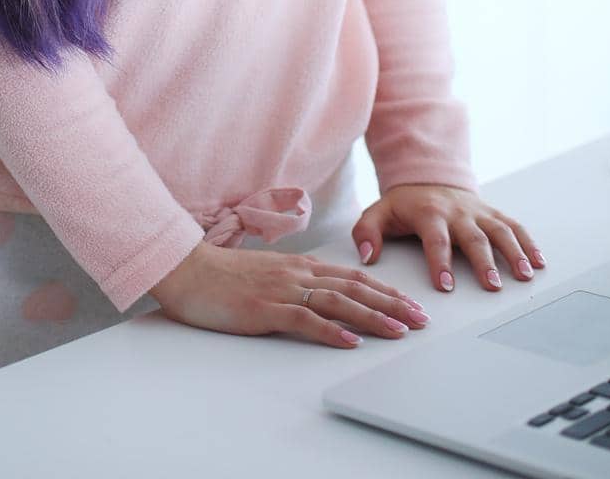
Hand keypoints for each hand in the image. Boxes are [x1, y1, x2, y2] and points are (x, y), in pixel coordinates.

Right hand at [148, 241, 432, 348]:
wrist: (189, 270)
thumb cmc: (223, 275)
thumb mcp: (267, 273)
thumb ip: (294, 281)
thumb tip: (318, 294)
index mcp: (300, 266)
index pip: (352, 277)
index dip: (384, 291)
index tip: (409, 304)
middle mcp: (298, 274)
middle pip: (355, 288)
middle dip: (391, 304)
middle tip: (420, 319)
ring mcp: (283, 290)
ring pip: (339, 302)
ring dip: (372, 317)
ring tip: (399, 331)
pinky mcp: (266, 309)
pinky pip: (306, 320)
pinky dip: (332, 332)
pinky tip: (351, 342)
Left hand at [351, 183, 546, 292]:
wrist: (428, 178)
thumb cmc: (404, 205)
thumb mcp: (379, 212)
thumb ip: (366, 232)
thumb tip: (367, 256)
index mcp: (429, 213)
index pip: (435, 239)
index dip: (439, 262)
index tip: (445, 285)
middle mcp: (457, 212)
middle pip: (473, 237)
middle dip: (483, 261)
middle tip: (491, 286)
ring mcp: (478, 212)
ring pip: (499, 230)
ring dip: (514, 252)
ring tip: (524, 275)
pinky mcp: (492, 213)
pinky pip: (514, 226)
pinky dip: (528, 242)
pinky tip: (539, 262)